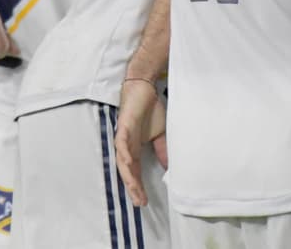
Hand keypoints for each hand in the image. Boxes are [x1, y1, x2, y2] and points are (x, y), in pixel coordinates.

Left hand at [116, 78, 168, 205]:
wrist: (144, 88)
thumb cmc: (150, 110)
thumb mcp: (160, 134)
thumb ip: (162, 150)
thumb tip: (169, 167)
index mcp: (134, 149)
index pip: (135, 173)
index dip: (139, 187)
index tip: (145, 201)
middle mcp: (126, 146)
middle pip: (127, 172)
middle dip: (133, 187)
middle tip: (140, 202)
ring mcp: (123, 137)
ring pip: (122, 161)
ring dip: (128, 175)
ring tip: (134, 189)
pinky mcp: (123, 126)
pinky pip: (121, 143)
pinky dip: (124, 154)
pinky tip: (129, 164)